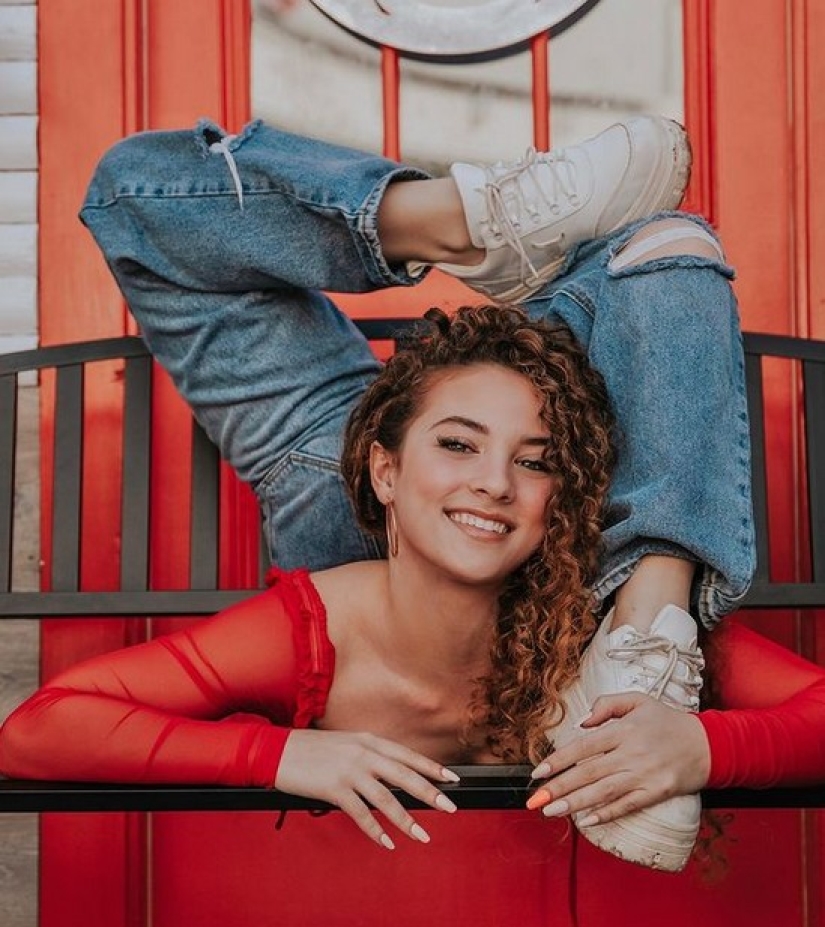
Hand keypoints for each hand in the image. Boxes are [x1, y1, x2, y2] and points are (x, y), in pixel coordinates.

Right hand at [275, 729, 458, 847]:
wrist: (278, 751)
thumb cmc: (312, 749)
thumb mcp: (346, 744)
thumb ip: (369, 755)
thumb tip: (393, 772)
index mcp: (368, 740)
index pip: (407, 755)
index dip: (431, 767)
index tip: (452, 779)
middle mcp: (363, 754)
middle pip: (404, 776)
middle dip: (430, 793)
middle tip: (450, 808)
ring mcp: (349, 771)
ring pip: (386, 798)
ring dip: (407, 820)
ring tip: (423, 836)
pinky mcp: (334, 789)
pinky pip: (361, 814)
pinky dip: (376, 831)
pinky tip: (387, 842)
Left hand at [527, 693, 710, 825]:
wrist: (707, 743)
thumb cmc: (667, 720)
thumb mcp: (637, 700)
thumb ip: (606, 705)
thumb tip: (581, 721)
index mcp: (622, 730)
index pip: (583, 747)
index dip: (558, 760)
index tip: (538, 772)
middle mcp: (630, 753)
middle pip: (588, 773)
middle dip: (559, 787)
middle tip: (535, 800)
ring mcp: (644, 774)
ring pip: (603, 791)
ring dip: (575, 803)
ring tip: (551, 811)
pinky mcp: (657, 792)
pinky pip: (628, 805)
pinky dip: (606, 813)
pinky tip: (587, 821)